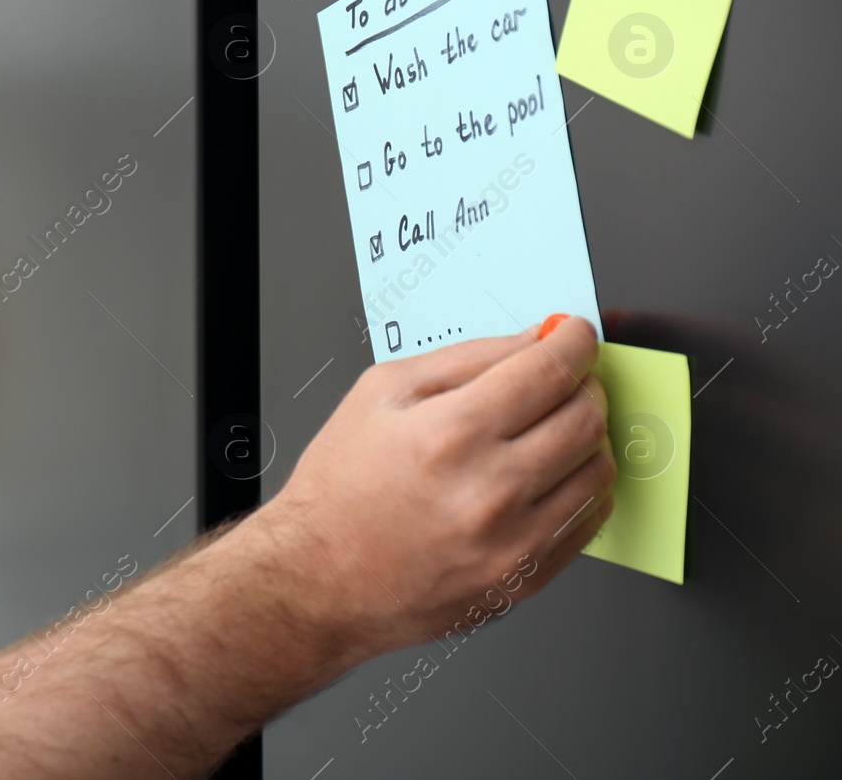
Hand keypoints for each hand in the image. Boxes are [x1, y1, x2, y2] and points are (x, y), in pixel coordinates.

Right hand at [259, 317, 614, 667]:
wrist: (317, 578)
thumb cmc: (338, 490)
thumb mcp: (379, 394)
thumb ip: (463, 359)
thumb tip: (529, 343)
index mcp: (451, 433)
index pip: (550, 369)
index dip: (573, 340)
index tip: (572, 335)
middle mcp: (490, 489)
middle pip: (585, 416)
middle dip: (581, 383)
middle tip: (558, 380)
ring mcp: (513, 541)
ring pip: (598, 469)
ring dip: (585, 437)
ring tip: (548, 431)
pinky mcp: (524, 579)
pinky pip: (588, 521)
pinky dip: (580, 488)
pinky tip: (547, 476)